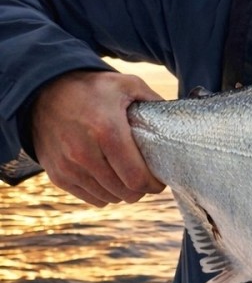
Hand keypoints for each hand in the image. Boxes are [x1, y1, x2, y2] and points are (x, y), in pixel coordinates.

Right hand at [30, 70, 166, 206]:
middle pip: (125, 192)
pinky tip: (110, 179)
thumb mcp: (128, 85)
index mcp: (106, 131)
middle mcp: (83, 153)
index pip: (136, 177)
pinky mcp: (56, 174)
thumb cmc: (92, 88)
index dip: (153, 184)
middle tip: (147, 178)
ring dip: (123, 192)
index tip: (159, 180)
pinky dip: (104, 193)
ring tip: (129, 177)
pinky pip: (89, 198)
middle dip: (141, 189)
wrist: (44, 91)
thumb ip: (154, 101)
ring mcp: (67, 166)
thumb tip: (176, 120)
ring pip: (108, 198)